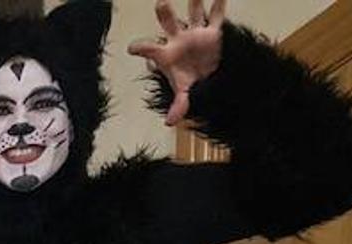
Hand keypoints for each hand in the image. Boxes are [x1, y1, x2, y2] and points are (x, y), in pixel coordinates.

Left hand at [128, 0, 226, 126]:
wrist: (212, 80)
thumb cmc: (192, 84)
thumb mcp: (184, 95)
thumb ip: (178, 106)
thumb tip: (169, 123)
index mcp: (165, 55)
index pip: (148, 49)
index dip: (139, 47)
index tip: (132, 48)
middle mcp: (178, 40)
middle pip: (168, 22)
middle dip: (164, 12)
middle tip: (161, 2)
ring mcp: (195, 33)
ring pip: (193, 12)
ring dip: (193, 0)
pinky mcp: (213, 32)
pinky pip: (216, 16)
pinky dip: (219, 4)